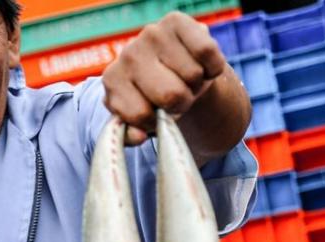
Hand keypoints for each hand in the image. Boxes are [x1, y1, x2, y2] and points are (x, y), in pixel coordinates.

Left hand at [102, 12, 227, 144]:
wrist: (176, 73)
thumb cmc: (155, 100)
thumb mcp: (140, 121)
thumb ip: (132, 134)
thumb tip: (139, 137)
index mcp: (113, 81)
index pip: (141, 116)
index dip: (155, 123)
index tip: (155, 113)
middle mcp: (128, 54)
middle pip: (171, 96)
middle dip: (180, 104)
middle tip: (175, 96)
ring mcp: (151, 35)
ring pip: (193, 76)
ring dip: (196, 85)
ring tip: (185, 79)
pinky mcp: (176, 22)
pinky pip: (207, 53)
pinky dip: (212, 67)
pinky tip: (199, 65)